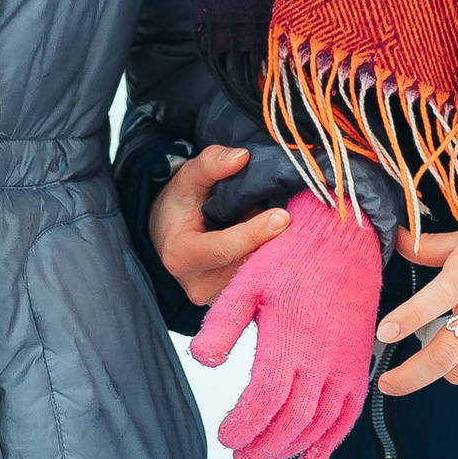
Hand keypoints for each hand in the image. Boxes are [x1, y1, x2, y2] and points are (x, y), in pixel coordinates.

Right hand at [147, 145, 291, 308]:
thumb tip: (242, 156)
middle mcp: (197, 286)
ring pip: (258, 276)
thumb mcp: (186, 179)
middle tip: (290, 216)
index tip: (283, 216)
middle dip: (271, 242)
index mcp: (180, 256)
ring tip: (274, 227)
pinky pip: (260, 283)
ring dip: (273, 251)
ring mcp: (216, 299)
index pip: (224, 249)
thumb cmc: (178, 206)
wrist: (168, 236)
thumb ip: (210, 164)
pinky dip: (272, 262)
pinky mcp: (232, 302)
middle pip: (247, 265)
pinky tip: (277, 243)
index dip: (255, 233)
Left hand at [191, 187, 382, 458]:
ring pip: (318, 424)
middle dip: (262, 445)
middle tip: (239, 455)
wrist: (343, 236)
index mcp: (289, 339)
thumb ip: (222, 325)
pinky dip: (329, 444)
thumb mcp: (246, 283)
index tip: (225, 438)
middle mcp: (322, 359)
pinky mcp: (359, 365)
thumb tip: (202, 361)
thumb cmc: (289, 258)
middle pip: (291, 421)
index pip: (264, 401)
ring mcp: (345, 365)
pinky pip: (348, 416)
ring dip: (289, 448)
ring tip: (263, 455)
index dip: (244, 427)